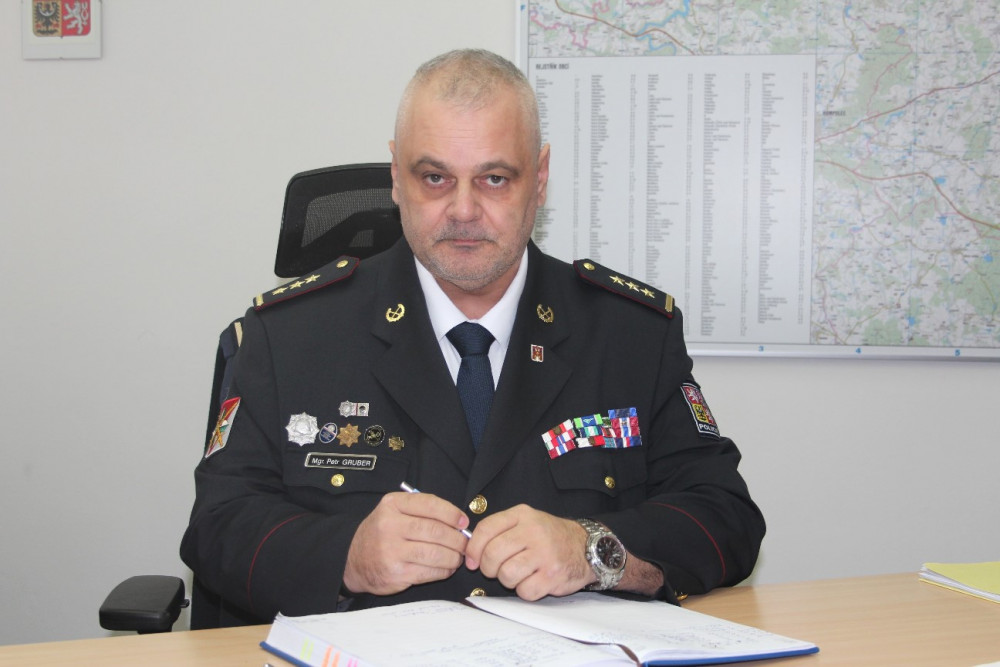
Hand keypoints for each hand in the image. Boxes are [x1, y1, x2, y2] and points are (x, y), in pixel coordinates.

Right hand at [343, 491, 469, 595]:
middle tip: (464, 544)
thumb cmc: (381, 534)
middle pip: (435, 531)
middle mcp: (390, 525)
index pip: (429, 504)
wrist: (353, 561)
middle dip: (457, 539)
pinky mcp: (396, 573)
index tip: (463, 522)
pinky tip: (447, 568)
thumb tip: (459, 522)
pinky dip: (444, 571)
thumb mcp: (394, 512)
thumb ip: (421, 511)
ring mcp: (392, 550)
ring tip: (457, 557)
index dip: (452, 513)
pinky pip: (429, 572)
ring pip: (435, 553)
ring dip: (453, 557)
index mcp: (392, 505)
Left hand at [464, 504, 593, 599]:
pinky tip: (533, 581)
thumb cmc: (549, 537)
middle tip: (495, 570)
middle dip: (488, 568)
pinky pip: (524, 591)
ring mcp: (545, 554)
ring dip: (507, 580)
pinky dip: (524, 590)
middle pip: (493, 554)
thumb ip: (499, 530)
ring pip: (506, 574)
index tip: (472, 560)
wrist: (585, 547)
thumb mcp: (526, 521)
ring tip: (518, 574)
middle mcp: (534, 531)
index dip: (473, 549)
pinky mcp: (553, 576)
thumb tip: (470, 553)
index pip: (486, 529)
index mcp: (522, 515)